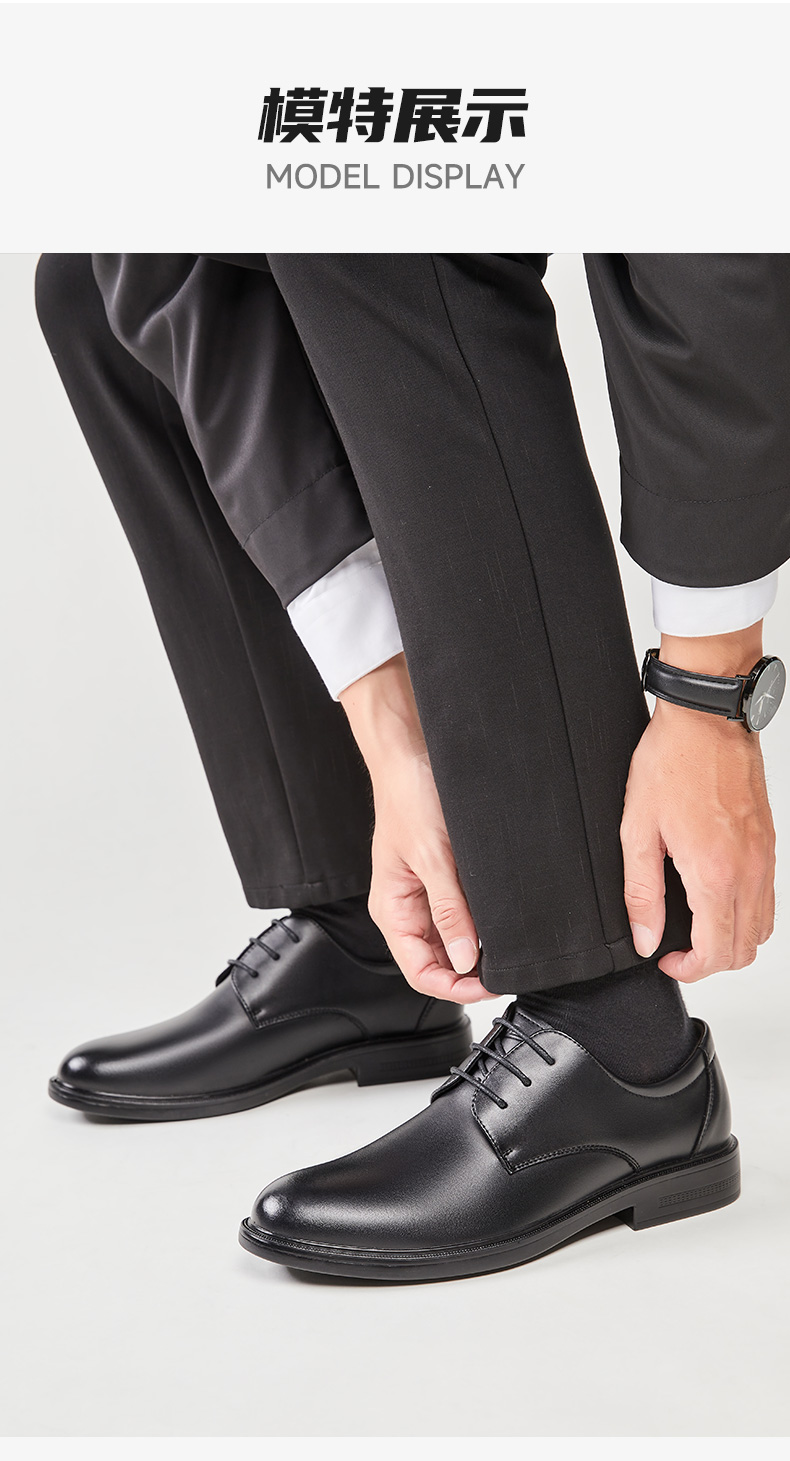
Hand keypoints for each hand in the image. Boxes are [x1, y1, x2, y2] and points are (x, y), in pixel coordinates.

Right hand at [339, 655, 495, 1002]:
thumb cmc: (409, 793)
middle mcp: (408, 905)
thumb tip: (466, 959)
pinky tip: (505, 916)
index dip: (455, 988)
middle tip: (512, 967)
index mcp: (392, 909)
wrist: (412, 746)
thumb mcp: (433, 857)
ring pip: (455, 937)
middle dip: (472, 971)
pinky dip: (484, 919)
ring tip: (512, 943)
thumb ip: (448, 910)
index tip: (491, 984)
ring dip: (480, 945)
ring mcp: (427, 890)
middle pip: (440, 960)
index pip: (421, 972)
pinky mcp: (444, 871)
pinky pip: (463, 909)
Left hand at [621, 626, 776, 981]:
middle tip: (679, 948)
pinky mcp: (769, 842)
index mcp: (714, 873)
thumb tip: (647, 938)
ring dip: (733, 940)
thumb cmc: (671, 762)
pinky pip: (768, 897)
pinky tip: (716, 896)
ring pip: (763, 927)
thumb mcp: (638, 830)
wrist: (707, 719)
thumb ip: (641, 893)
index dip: (689, 969)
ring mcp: (764, 857)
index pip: (716, 952)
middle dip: (712, 961)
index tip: (666, 958)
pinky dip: (747, 912)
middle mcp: (749, 870)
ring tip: (697, 926)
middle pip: (746, 949)